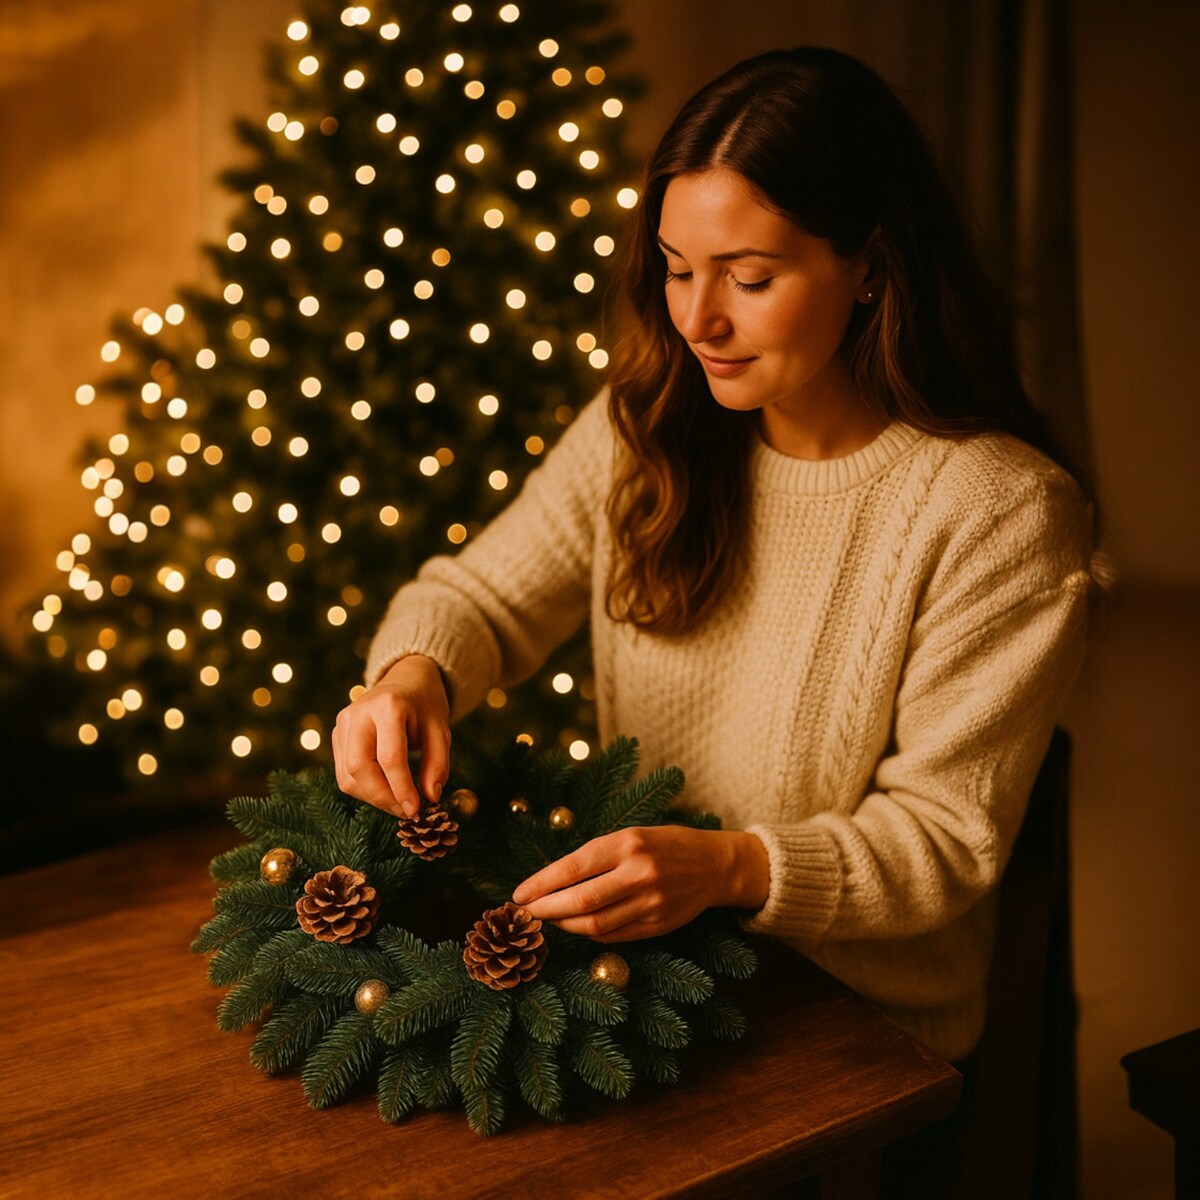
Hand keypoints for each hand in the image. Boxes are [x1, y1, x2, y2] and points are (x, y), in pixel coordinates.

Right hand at [332, 655, 449, 818]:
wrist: (405, 679)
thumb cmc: (425, 704)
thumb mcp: (441, 730)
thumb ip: (438, 763)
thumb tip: (431, 797)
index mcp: (388, 706)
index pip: (390, 757)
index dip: (401, 788)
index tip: (416, 809)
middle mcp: (359, 713)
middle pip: (360, 768)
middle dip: (383, 797)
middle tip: (406, 811)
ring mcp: (343, 723)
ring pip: (348, 776)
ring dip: (373, 797)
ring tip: (399, 802)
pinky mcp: (337, 734)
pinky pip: (344, 773)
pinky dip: (364, 789)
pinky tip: (385, 790)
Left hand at [511, 826, 768, 941]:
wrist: (716, 865)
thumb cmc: (666, 844)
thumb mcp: (632, 835)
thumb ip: (597, 856)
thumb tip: (552, 880)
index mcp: (629, 843)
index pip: (574, 867)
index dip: (542, 883)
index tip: (519, 894)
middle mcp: (639, 873)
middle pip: (580, 901)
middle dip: (546, 909)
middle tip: (525, 914)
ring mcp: (650, 903)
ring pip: (594, 925)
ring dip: (564, 925)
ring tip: (548, 920)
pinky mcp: (657, 926)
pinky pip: (613, 935)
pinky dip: (589, 933)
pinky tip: (576, 926)